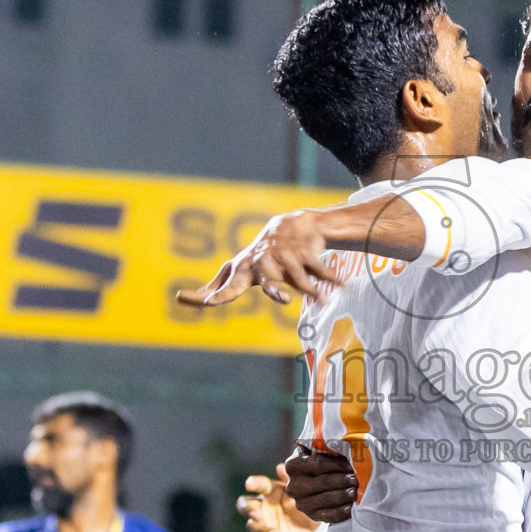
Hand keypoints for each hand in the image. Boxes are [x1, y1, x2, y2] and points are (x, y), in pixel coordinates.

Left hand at [177, 210, 339, 307]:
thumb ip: (220, 284)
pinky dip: (329, 279)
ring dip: (310, 289)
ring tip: (321, 300)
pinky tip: (340, 286)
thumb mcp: (240, 269)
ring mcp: (285, 257)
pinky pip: (318, 270)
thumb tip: (190, 298)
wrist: (291, 227)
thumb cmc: (261, 256)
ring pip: (298, 277)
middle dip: (270, 289)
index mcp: (245, 270)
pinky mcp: (304, 253)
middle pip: (265, 279)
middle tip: (278, 299)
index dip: (217, 294)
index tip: (206, 304)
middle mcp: (263, 263)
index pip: (228, 284)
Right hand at [239, 467, 320, 531]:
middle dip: (247, 509)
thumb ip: (291, 480)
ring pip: (253, 527)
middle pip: (244, 506)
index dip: (253, 483)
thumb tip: (280, 467)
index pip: (258, 485)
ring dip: (262, 529)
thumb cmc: (304, 502)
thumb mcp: (302, 490)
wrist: (316, 526)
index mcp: (270, 491)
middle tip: (256, 513)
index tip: (249, 484)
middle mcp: (263, 507)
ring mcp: (265, 524)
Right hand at [284, 445, 357, 523]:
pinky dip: (341, 511)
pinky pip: (328, 516)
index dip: (336, 464)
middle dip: (342, 480)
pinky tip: (351, 507)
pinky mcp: (312, 516)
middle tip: (357, 478)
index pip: (318, 463)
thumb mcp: (320, 451)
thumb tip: (344, 443)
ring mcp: (301, 503)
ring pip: (326, 499)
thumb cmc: (323, 461)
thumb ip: (325, 447)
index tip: (352, 463)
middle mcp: (293, 486)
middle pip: (322, 482)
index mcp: (293, 465)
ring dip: (343, 495)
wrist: (317, 483)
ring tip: (356, 491)